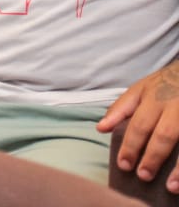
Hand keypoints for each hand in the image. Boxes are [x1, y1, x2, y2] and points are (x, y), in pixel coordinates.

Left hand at [99, 60, 178, 190]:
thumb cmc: (164, 84)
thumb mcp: (140, 89)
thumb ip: (120, 109)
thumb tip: (100, 128)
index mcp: (153, 98)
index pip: (138, 124)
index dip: (130, 146)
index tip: (124, 165)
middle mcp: (173, 105)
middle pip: (163, 134)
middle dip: (152, 157)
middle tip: (143, 176)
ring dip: (178, 168)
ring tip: (170, 187)